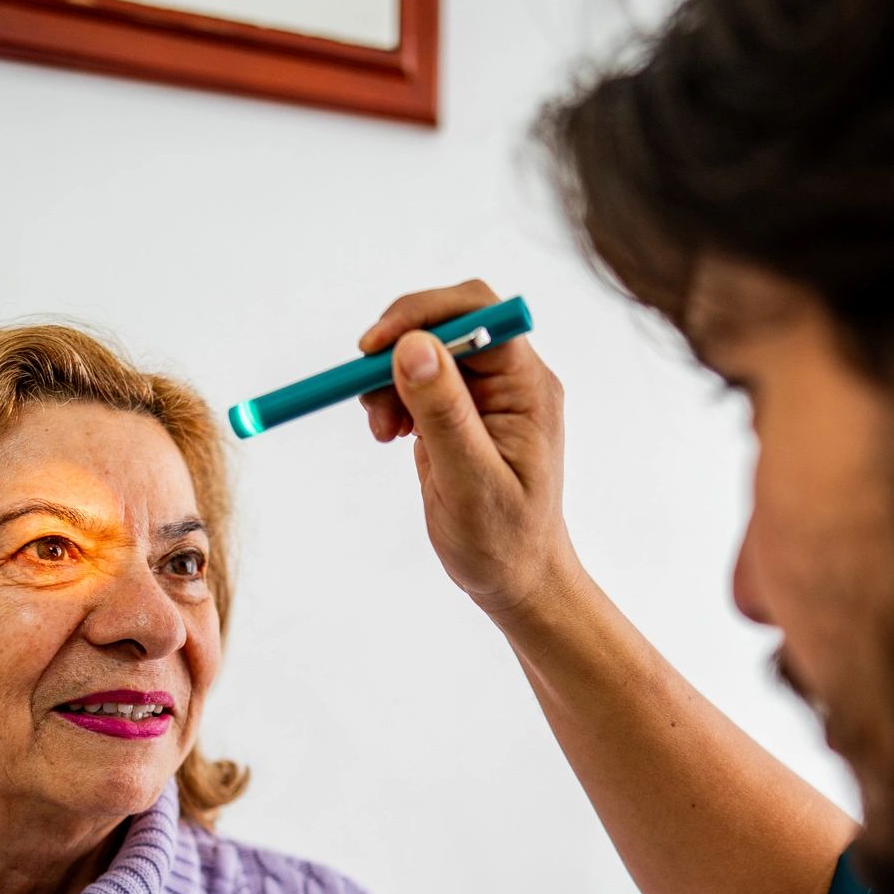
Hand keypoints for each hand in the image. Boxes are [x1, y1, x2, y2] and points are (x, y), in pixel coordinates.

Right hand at [359, 280, 578, 623]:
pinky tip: (389, 433)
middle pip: (446, 322)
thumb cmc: (504, 541)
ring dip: (388, 377)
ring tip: (382, 430)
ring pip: (424, 349)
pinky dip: (391, 396)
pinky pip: (417, 379)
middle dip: (399, 348)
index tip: (376, 347)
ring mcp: (484, 394)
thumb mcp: (470, 482)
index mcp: (527, 386)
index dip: (423, 315)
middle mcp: (510, 380)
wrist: (515, 579)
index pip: (479, 314)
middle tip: (366, 389)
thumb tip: (414, 346)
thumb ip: (444, 414)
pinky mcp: (459, 412)